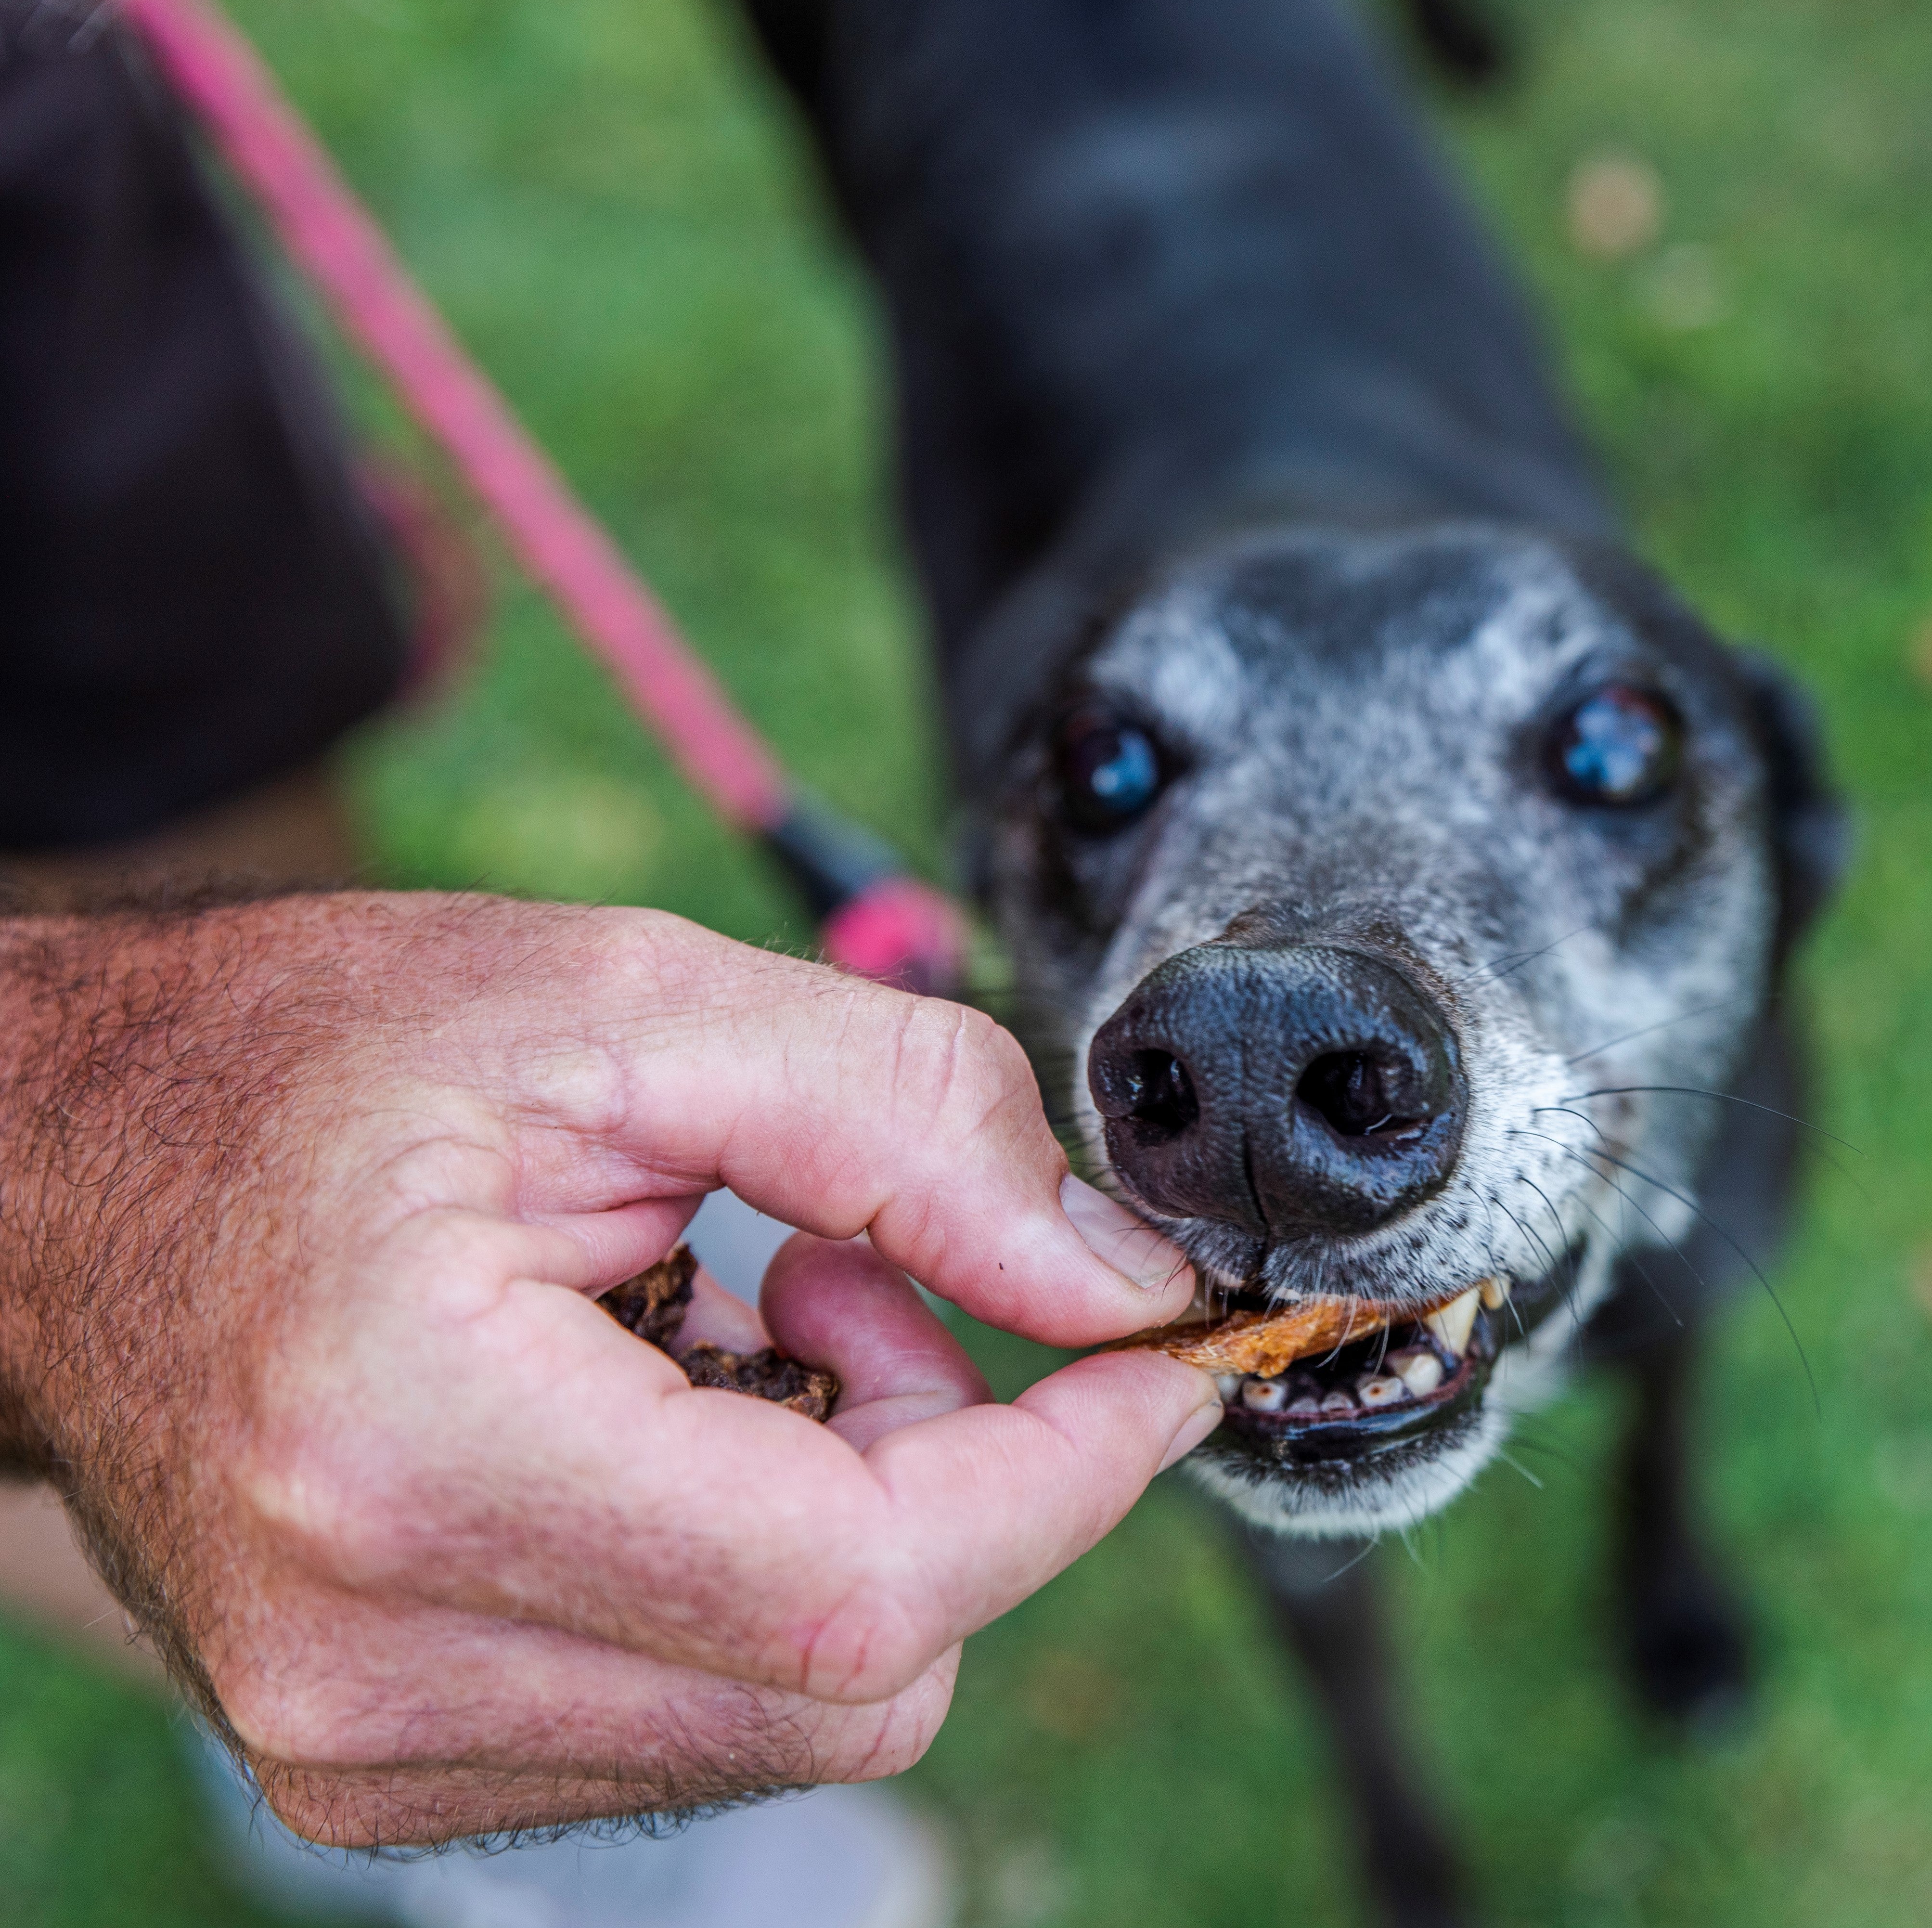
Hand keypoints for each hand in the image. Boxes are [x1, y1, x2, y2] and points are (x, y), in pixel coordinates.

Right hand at [0, 896, 1215, 1845]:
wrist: (71, 1171)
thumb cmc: (315, 1059)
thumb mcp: (625, 1006)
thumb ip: (903, 1123)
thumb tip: (1114, 1273)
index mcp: (417, 1455)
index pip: (861, 1585)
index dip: (1062, 1476)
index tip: (1154, 1358)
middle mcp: (375, 1661)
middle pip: (853, 1676)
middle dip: (948, 1471)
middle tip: (855, 1274)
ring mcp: (370, 1742)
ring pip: (796, 1709)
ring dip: (854, 1509)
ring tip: (747, 1315)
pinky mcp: (389, 1755)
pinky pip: (699, 1708)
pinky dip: (762, 1560)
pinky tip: (679, 1407)